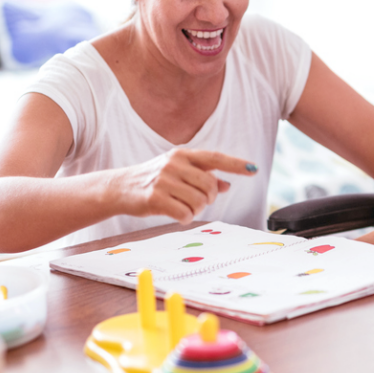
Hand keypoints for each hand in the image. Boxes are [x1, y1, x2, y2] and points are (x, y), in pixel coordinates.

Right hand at [115, 149, 255, 223]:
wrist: (120, 188)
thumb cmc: (152, 180)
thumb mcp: (177, 173)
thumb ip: (202, 176)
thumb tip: (227, 185)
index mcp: (182, 154)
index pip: (215, 158)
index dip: (236, 164)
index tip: (253, 169)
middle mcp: (174, 164)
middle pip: (210, 186)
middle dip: (207, 198)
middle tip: (194, 201)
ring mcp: (164, 180)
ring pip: (199, 202)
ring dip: (195, 210)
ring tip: (181, 206)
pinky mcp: (156, 197)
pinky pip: (185, 214)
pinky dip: (184, 218)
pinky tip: (175, 214)